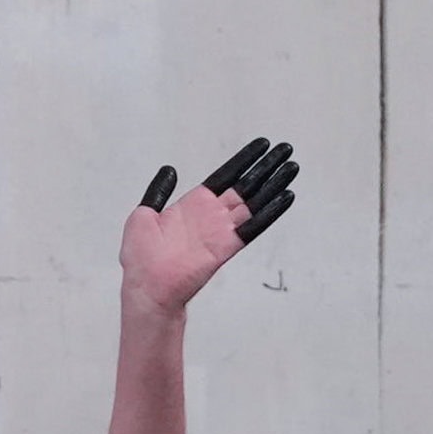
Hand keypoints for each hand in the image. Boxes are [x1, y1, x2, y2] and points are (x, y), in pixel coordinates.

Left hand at [119, 137, 297, 314]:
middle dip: (267, 167)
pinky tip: (286, 196)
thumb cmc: (140, 261)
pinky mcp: (225, 247)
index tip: (263, 145)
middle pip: (246, 185)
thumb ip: (158, 192)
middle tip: (286, 150)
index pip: (225, 176)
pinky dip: (270, 212)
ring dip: (275, 184)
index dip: (244, 160)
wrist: (145, 288)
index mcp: (194, 206)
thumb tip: (169, 170)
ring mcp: (220, 232)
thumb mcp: (142, 216)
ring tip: (292, 167)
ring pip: (254, 201)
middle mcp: (211, 217)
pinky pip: (252, 227)